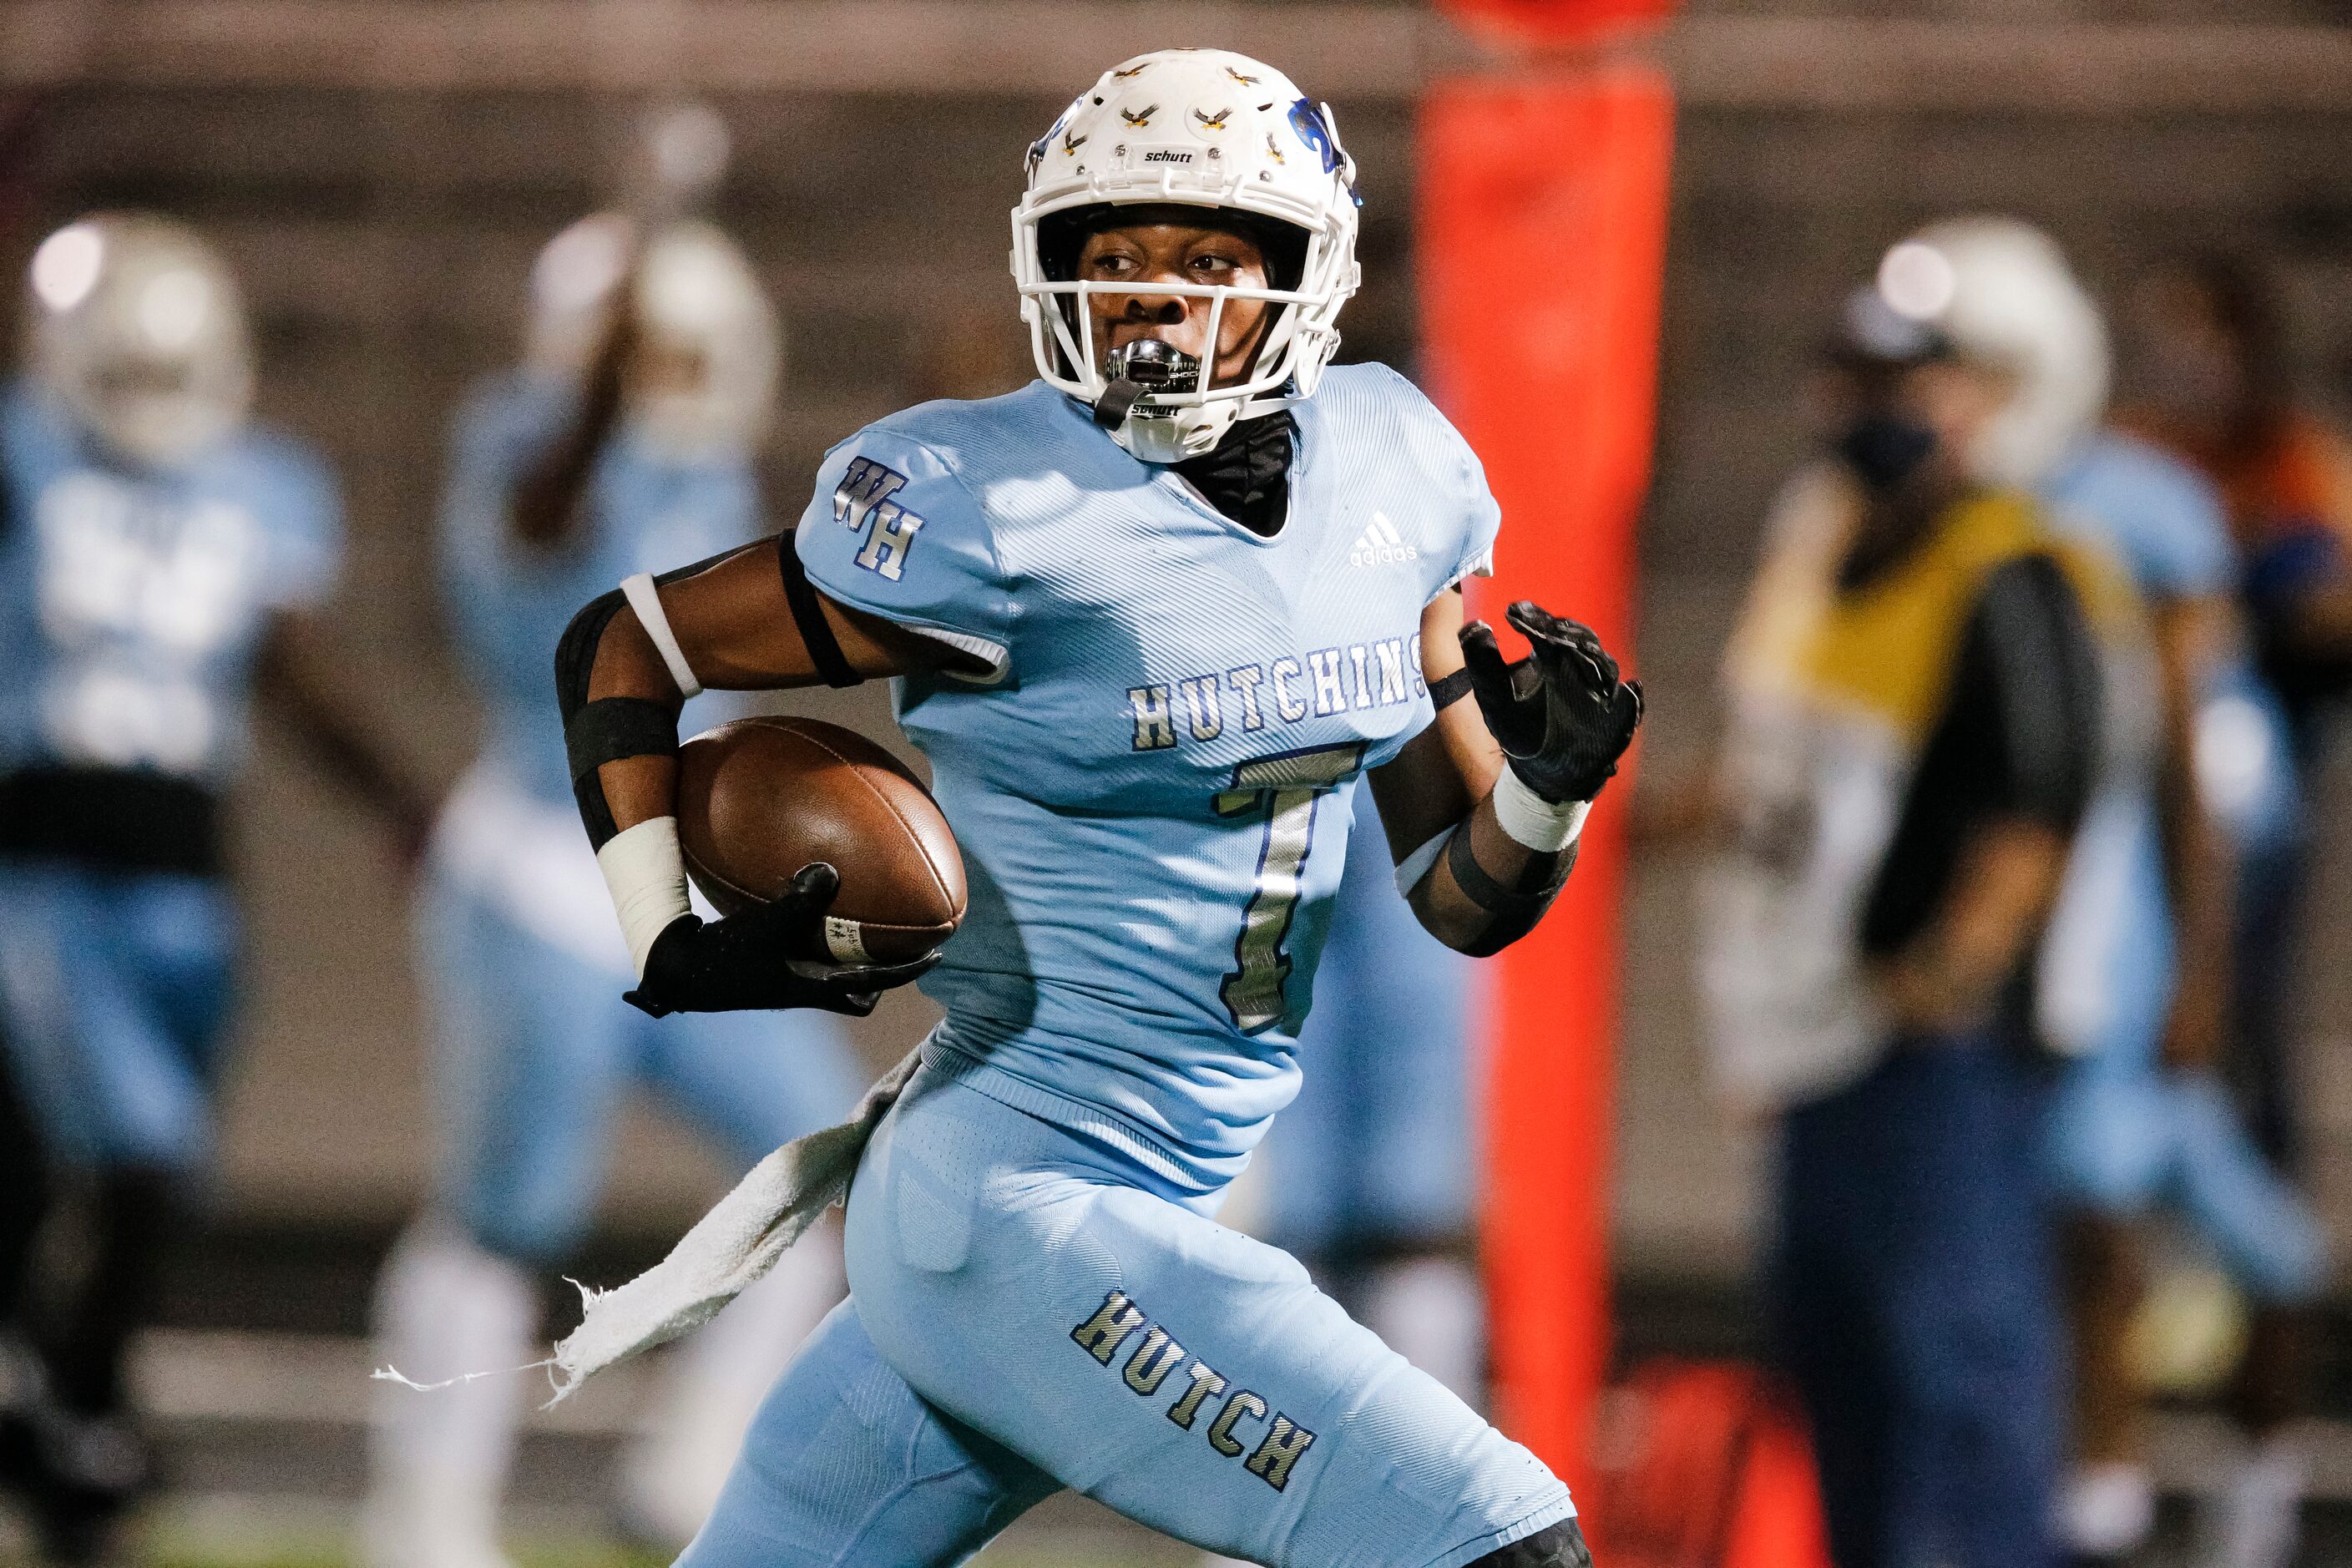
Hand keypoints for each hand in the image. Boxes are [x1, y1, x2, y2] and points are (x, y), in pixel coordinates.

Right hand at [624, 863, 937, 1017]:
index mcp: (814, 988)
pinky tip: (807, 896)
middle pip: (857, 990)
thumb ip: (800, 900)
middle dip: (882, 973)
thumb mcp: (764, 926)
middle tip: (903, 945)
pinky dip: (811, 930)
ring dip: (847, 952)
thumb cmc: (723, 958)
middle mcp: (804, 988)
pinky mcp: (764, 967)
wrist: (676, 974)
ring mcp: (784, 981)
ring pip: (830, 971)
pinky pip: (801, 949)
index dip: (908, 971)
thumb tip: (831, 870)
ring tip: (861, 920)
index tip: (938, 955)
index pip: (875, 984)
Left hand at [1459, 601, 1643, 803]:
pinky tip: (1630, 690)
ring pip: (1605, 668)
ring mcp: (1599, 694)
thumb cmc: (1518, 733)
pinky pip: (1629, 707)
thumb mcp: (1494, 700)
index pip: (1550, 631)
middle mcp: (1578, 671)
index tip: (1514, 612)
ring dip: (1596, 660)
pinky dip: (1631, 699)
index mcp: (1551, 660)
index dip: (1536, 620)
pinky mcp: (1616, 720)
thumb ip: (1484, 667)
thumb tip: (1473, 627)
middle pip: (1582, 642)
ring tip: (1582, 652)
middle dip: (1568, 634)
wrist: (1541, 775)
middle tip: (1549, 629)